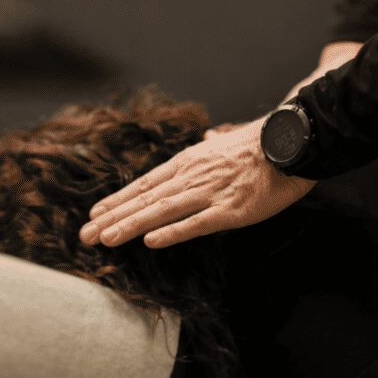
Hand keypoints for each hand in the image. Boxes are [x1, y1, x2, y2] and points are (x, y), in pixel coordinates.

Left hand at [79, 119, 315, 248]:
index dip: (118, 200)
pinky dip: (172, 232)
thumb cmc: (263, 144)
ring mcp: (210, 192)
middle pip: (144, 199)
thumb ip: (213, 143)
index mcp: (189, 162)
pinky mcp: (230, 209)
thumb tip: (208, 136)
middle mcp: (192, 176)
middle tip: (84, 236)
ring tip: (104, 239)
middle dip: (112, 218)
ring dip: (130, 225)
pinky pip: (196, 223)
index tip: (95, 214)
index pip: (145, 184)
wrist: (292, 142)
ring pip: (161, 211)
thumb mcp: (228, 141)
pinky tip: (151, 241)